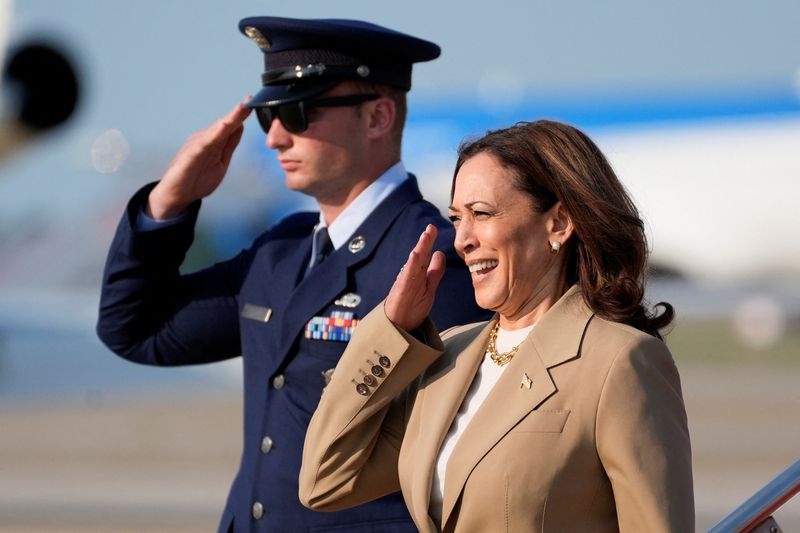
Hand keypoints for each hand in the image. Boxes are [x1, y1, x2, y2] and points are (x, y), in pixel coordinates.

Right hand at [147, 99, 252, 219]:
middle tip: (249, 100)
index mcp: (214, 142)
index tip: (254, 102)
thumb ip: (229, 144)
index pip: (230, 126)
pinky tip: (221, 129)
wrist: (177, 195)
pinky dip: (211, 137)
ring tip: (239, 110)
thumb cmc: (198, 178)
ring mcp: (196, 147)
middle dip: (237, 113)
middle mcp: (205, 140)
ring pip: (214, 131)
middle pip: (224, 124)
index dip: (242, 115)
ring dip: (227, 120)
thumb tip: (240, 126)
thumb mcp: (221, 161)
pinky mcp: (189, 158)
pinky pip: (201, 146)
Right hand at [384, 224, 445, 331]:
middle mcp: (410, 278)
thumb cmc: (411, 308)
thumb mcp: (428, 289)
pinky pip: (406, 279)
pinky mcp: (400, 295)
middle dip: (425, 242)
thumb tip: (440, 253)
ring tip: (425, 237)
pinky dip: (410, 267)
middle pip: (419, 257)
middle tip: (431, 227)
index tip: (433, 227)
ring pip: (413, 265)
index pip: (424, 256)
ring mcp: (404, 286)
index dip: (428, 242)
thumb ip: (434, 272)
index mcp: (417, 275)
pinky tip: (414, 256)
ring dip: (419, 250)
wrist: (397, 330)